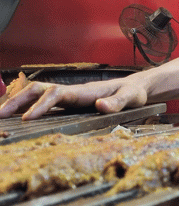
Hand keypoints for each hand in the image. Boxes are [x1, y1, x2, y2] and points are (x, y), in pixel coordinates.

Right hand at [0, 79, 148, 120]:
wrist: (138, 87)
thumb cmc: (134, 92)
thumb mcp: (132, 98)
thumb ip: (117, 102)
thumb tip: (99, 106)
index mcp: (86, 91)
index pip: (57, 94)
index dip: (41, 105)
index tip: (26, 118)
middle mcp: (74, 91)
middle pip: (40, 90)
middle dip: (19, 101)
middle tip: (0, 115)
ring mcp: (71, 96)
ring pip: (39, 94)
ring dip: (20, 102)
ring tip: (2, 116)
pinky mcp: (72, 101)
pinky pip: (45, 101)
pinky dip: (29, 106)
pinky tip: (19, 116)